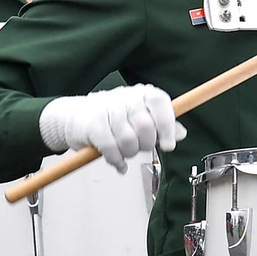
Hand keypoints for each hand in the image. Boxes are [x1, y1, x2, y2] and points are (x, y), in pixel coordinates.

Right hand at [38, 85, 183, 172]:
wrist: (74, 116)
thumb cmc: (111, 117)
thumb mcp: (139, 117)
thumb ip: (161, 124)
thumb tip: (181, 133)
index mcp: (141, 93)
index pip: (160, 103)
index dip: (167, 125)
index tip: (168, 145)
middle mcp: (125, 97)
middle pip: (146, 127)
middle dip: (145, 145)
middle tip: (139, 148)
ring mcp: (107, 109)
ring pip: (129, 141)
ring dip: (128, 153)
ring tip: (124, 152)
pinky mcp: (93, 124)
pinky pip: (111, 149)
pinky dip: (116, 160)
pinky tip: (117, 161)